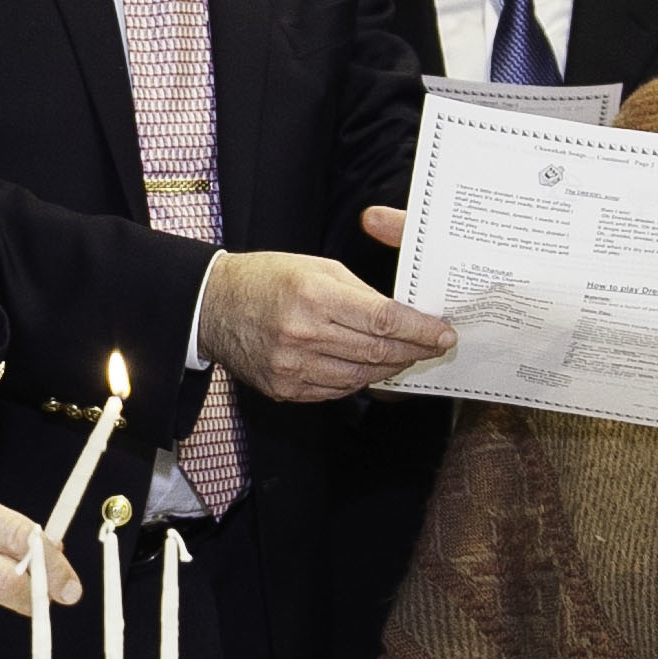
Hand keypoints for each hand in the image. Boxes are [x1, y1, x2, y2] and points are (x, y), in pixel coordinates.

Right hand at [198, 238, 453, 402]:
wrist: (213, 306)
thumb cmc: (268, 279)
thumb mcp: (318, 268)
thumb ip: (361, 294)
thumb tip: (402, 318)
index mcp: (314, 296)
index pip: (383, 320)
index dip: (420, 330)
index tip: (444, 334)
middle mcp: (303, 335)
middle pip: (377, 351)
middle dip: (414, 351)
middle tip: (436, 347)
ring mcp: (292, 367)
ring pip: (361, 376)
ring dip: (391, 368)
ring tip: (407, 356)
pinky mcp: (285, 389)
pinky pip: (337, 390)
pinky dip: (360, 380)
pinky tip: (371, 367)